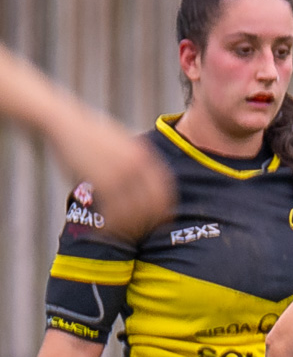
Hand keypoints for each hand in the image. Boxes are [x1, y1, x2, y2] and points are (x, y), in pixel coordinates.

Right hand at [57, 121, 174, 238]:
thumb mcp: (122, 145)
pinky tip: (104, 230)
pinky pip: (114, 211)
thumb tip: (142, 184)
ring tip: (118, 233)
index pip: (164, 191)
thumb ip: (135, 162)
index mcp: (146, 156)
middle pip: (152, 205)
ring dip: (127, 227)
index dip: (163, 210)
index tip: (160, 222)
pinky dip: (111, 225)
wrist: (66, 123)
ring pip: (133, 211)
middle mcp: (139, 165)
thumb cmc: (90, 136)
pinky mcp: (104, 181)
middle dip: (146, 222)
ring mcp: (122, 173)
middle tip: (137, 233)